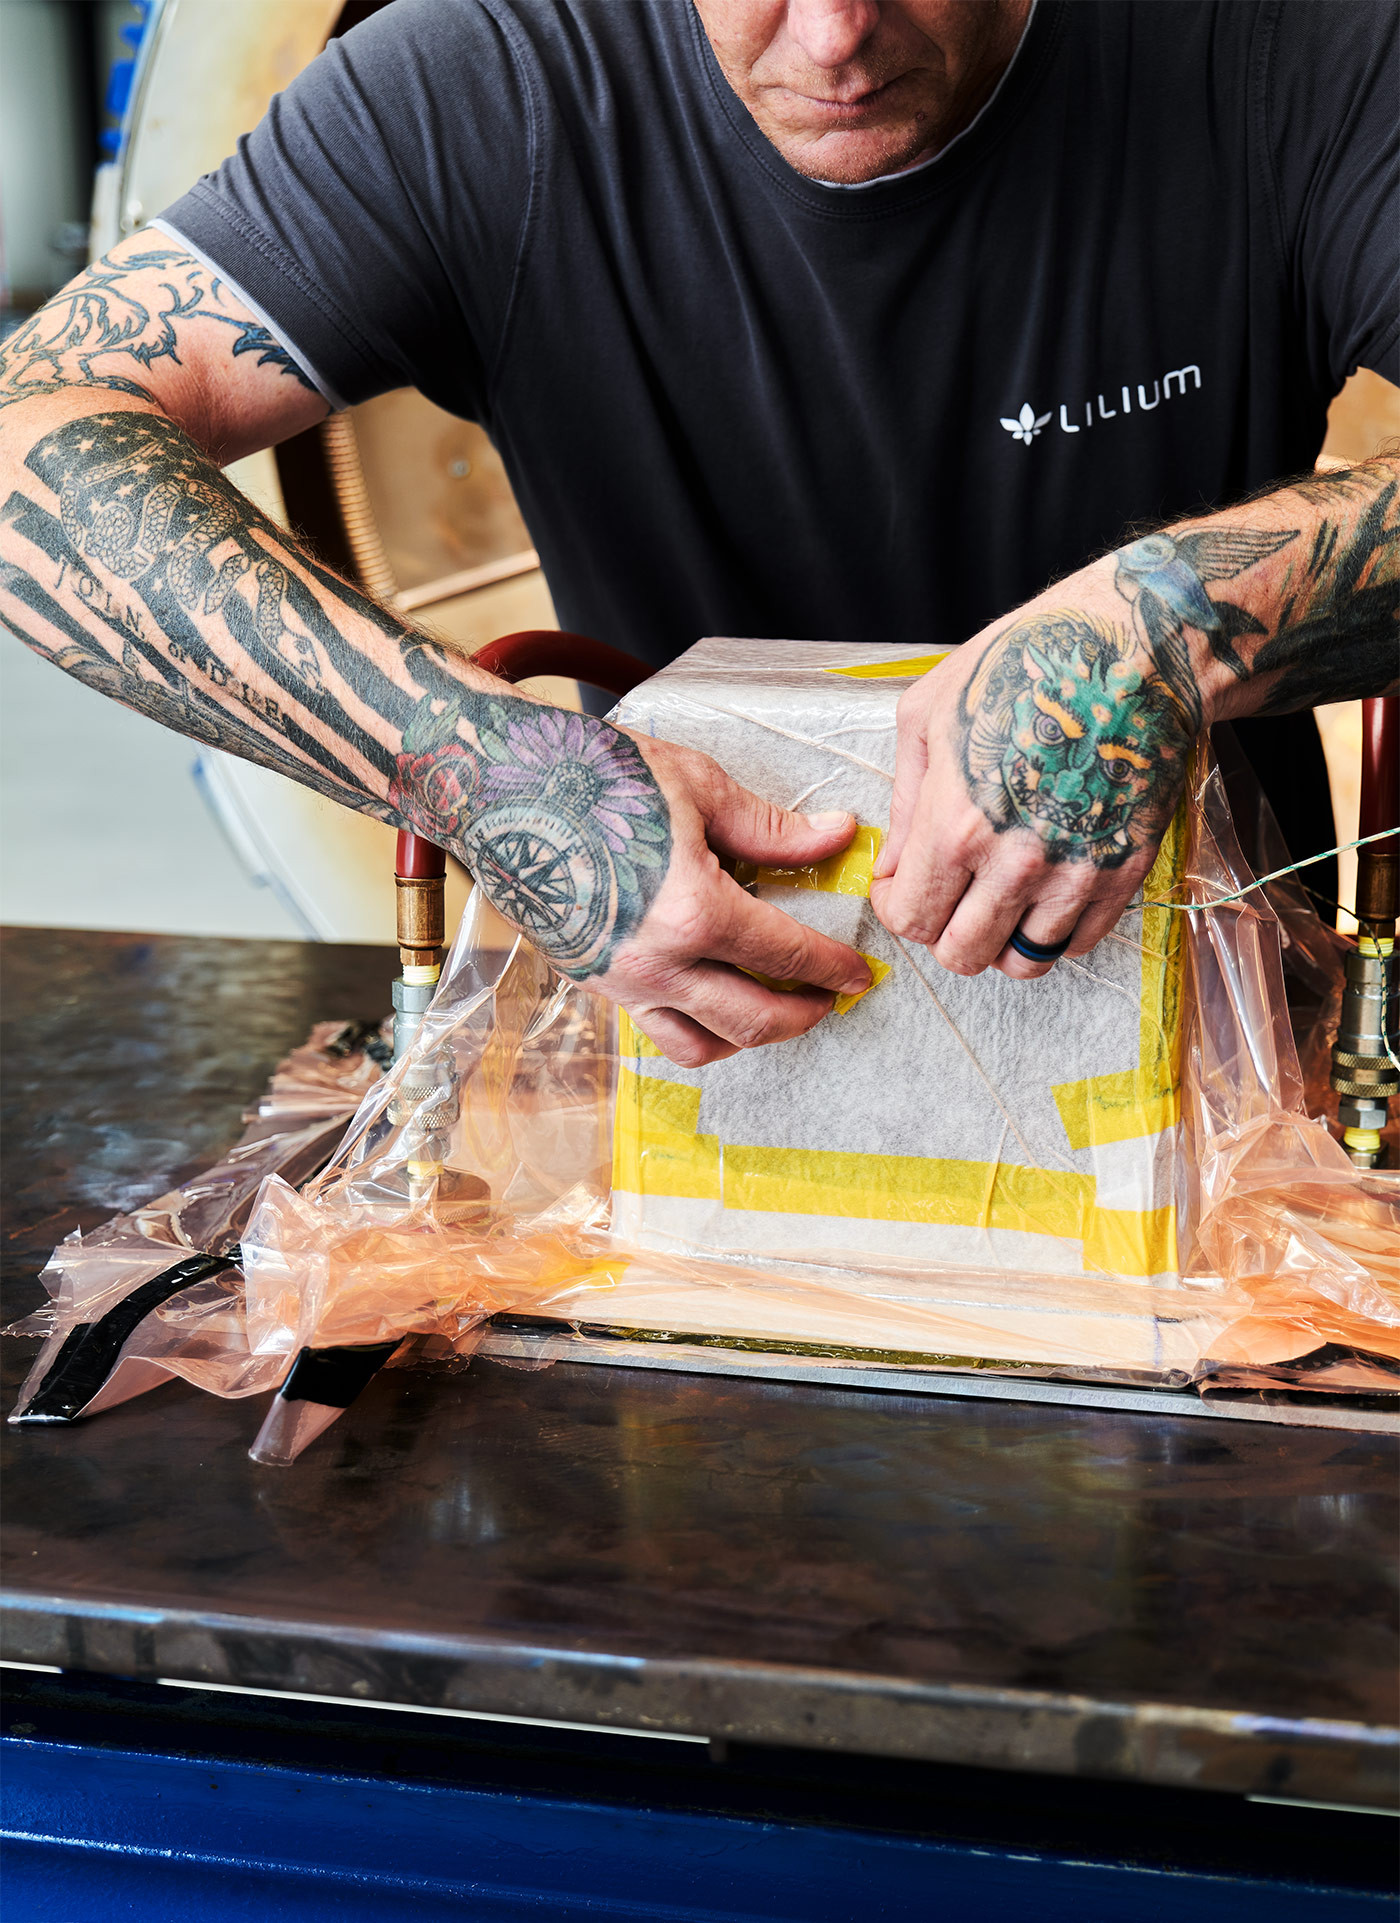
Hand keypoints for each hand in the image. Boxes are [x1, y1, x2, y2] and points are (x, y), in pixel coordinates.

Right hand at [595, 734, 870, 1063]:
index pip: (786, 956)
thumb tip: (835, 836)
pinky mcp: (591, 981)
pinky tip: (711, 998)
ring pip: (700, 1046)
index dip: (833, 967)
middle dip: (804, 1016)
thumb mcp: (699, 789)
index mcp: (694, 913)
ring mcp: (620, 980)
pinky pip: (654, 1030)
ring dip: (748, 1039)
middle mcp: (658, 964)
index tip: (860, 972)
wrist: (500, 789)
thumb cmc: (595, 777)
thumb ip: (773, 829)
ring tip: (773, 1010)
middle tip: (831, 999)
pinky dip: (695, 1029)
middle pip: (753, 1021)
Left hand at [869, 559, 1195, 979]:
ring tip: (1001, 892)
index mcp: (956, 825)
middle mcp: (1016, 863)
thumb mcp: (928, 715)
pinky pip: (1077, 943)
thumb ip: (905, 804)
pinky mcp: (1124, 873)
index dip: (899, 909)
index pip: (911, 921)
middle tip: (952, 894)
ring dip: (1003, 935)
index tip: (906, 889)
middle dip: (946, 931)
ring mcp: (1076, 873)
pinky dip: (1056, 928)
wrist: (1135, 650)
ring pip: (1023, 961)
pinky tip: (1046, 885)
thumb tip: (893, 868)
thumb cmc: (1023, 666)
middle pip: (963, 955)